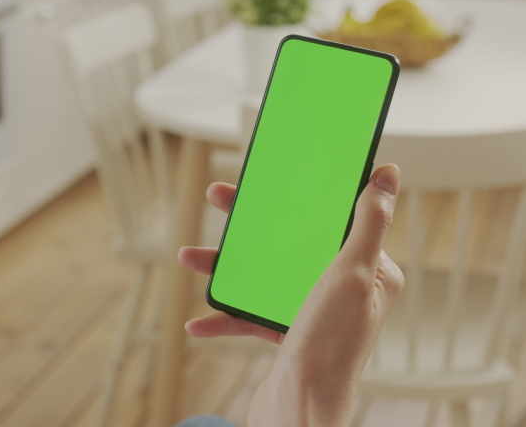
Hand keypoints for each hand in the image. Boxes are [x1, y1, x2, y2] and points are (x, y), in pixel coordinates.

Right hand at [178, 164, 403, 426]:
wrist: (302, 408)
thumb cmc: (332, 344)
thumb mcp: (352, 273)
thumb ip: (369, 223)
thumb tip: (388, 175)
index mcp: (367, 270)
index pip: (332, 217)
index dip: (301, 194)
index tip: (269, 175)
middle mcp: (341, 289)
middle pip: (290, 241)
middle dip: (249, 224)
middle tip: (219, 197)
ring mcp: (311, 311)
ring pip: (262, 275)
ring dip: (224, 267)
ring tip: (190, 256)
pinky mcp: (286, 335)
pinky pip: (249, 316)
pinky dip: (223, 317)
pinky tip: (198, 318)